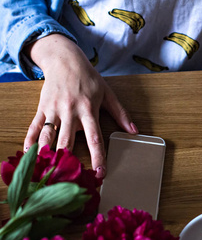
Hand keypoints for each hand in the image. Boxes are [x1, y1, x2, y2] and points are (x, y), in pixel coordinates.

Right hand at [23, 34, 137, 177]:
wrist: (65, 60)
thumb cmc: (89, 78)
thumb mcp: (108, 93)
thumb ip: (121, 114)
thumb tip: (135, 131)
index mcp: (89, 109)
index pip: (94, 137)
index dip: (98, 156)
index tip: (100, 173)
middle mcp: (70, 112)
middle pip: (67, 140)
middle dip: (68, 160)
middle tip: (68, 179)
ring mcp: (54, 110)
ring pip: (47, 136)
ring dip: (46, 154)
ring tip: (46, 172)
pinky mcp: (42, 108)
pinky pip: (34, 127)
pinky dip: (29, 141)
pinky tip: (28, 155)